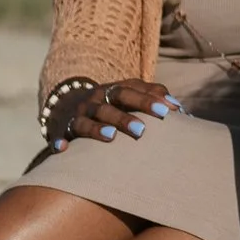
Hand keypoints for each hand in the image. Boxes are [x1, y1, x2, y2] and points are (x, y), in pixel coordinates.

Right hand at [56, 79, 179, 148]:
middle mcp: (95, 100)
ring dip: (97, 128)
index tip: (171, 111)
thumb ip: (154, 98)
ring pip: (86, 120)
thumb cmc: (112, 105)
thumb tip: (182, 110)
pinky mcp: (61, 130)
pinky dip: (58, 142)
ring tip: (111, 137)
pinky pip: (58, 136)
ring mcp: (77, 115)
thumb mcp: (129, 96)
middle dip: (127, 114)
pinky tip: (62, 150)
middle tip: (144, 129)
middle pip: (111, 102)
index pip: (132, 89)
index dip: (150, 98)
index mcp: (113, 90)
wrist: (66, 105)